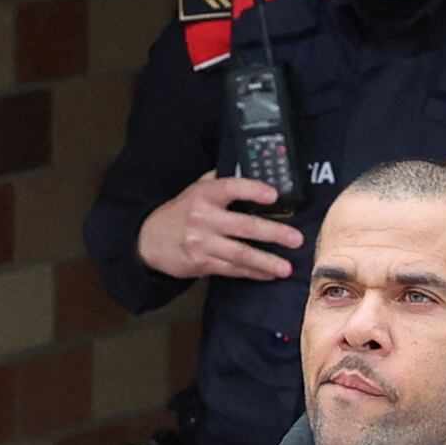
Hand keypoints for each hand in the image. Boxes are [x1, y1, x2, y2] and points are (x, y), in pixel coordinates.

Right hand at [136, 173, 303, 283]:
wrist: (149, 240)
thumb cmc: (180, 213)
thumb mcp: (195, 190)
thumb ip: (219, 181)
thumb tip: (250, 170)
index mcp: (204, 195)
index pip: (231, 188)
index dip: (252, 190)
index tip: (274, 195)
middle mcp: (203, 218)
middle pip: (243, 226)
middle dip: (273, 234)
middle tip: (296, 239)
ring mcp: (202, 243)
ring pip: (240, 254)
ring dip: (266, 262)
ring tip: (286, 268)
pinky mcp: (201, 263)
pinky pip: (232, 269)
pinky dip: (252, 272)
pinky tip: (268, 274)